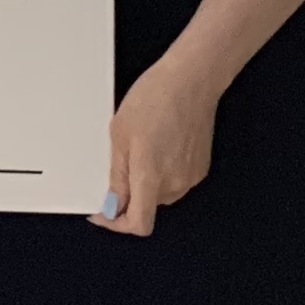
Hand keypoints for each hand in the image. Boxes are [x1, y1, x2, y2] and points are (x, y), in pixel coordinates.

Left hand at [96, 61, 216, 236]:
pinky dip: (161, 172)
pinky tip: (157, 145)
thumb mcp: (119, 135)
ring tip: (140, 148)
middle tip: (118, 163)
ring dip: (145, 182)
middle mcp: (175, 183)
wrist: (191, 80)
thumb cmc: (155, 98)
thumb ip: (117, 175)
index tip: (104, 212)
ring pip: (159, 194)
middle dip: (128, 195)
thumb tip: (112, 203)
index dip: (116, 224)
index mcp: (152, 176)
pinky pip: (174, 181)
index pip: (138, 224)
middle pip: (146, 207)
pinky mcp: (200, 168)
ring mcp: (191, 177)